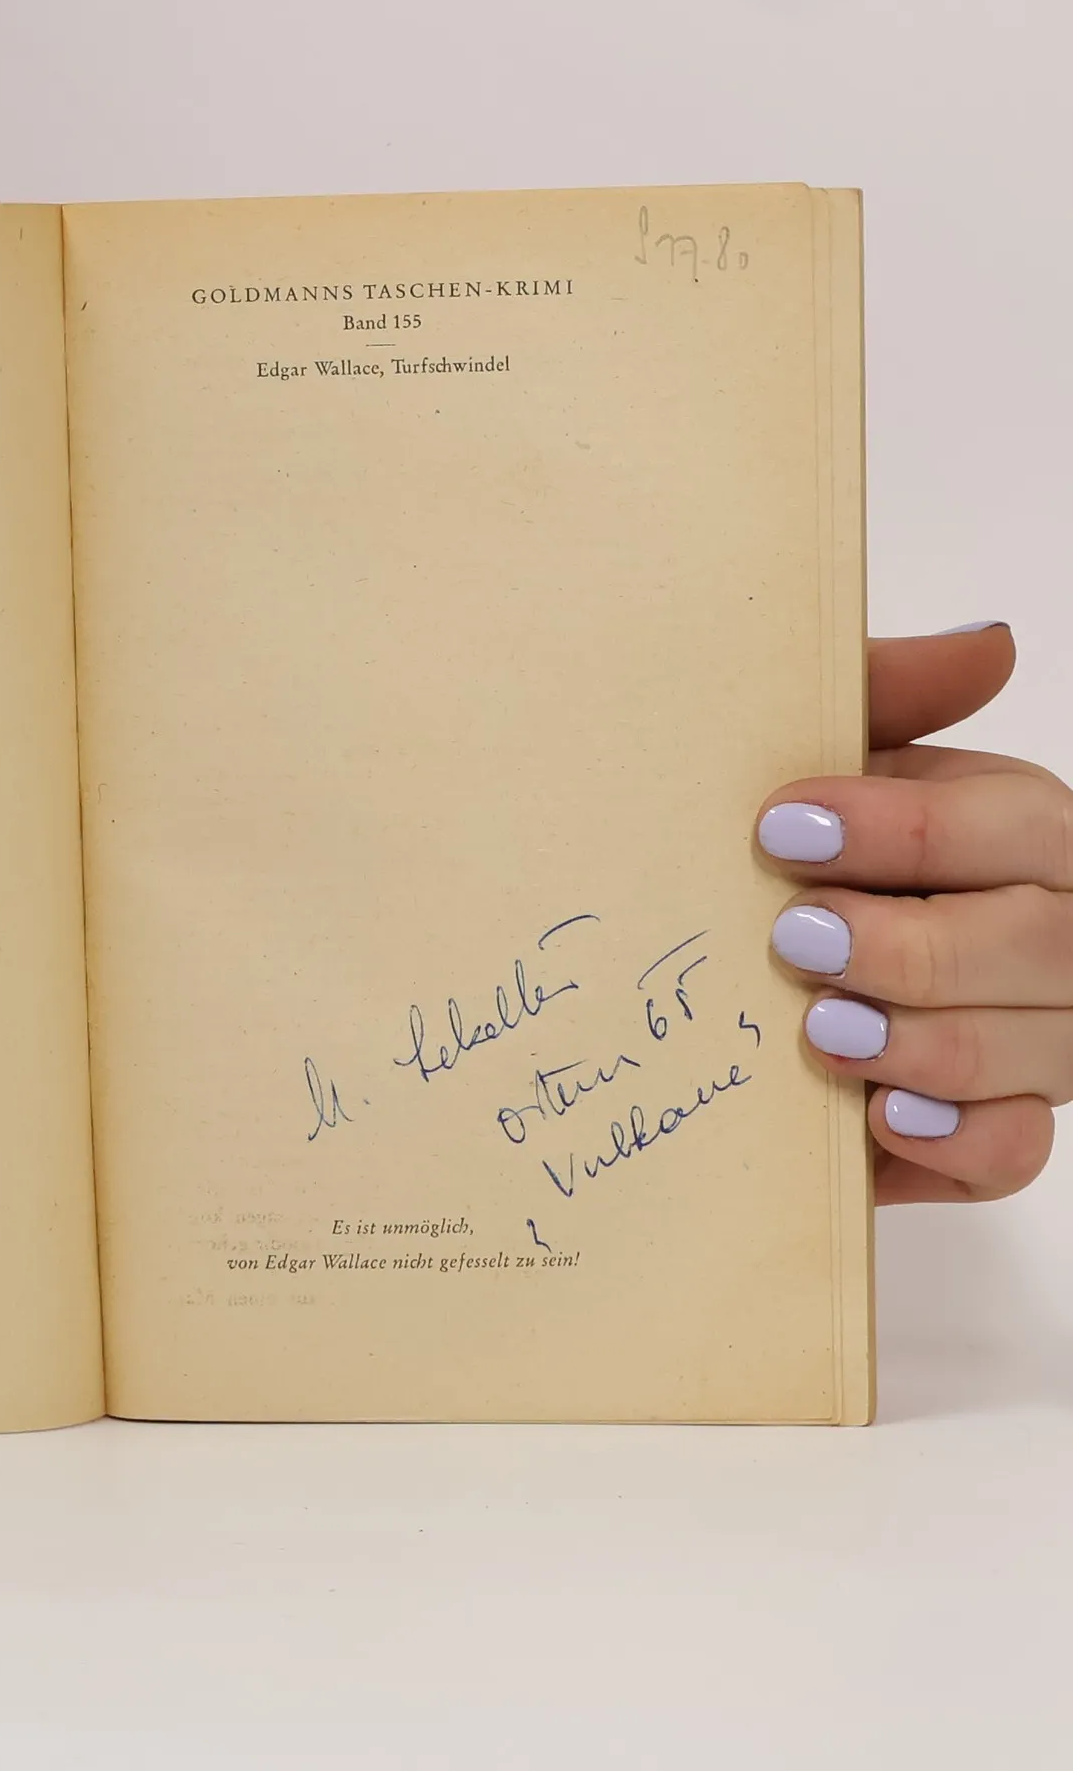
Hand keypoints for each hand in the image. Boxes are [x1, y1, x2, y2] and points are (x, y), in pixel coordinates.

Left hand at [758, 623, 1063, 1203]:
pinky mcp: (999, 1126)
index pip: (1018, 823)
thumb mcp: (838, 756)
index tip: (783, 829)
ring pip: (1031, 1052)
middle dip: (910, 946)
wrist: (754, 943)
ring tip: (820, 1029)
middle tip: (796, 940)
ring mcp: (1043, 1037)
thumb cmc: (805, 840)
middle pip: (1039, 943)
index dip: (906, 831)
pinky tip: (882, 1118)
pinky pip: (1015, 1152)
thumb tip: (991, 644)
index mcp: (1025, 828)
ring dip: (919, 1043)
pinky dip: (953, 1139)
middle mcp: (1059, 930)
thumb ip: (892, 694)